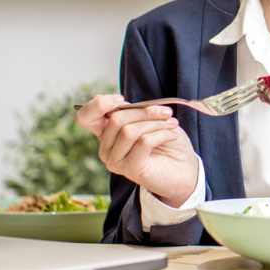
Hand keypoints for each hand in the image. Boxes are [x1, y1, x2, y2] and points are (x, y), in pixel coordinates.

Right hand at [75, 94, 199, 207]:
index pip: (85, 117)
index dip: (99, 104)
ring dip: (156, 123)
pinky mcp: (131, 169)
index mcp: (106, 133)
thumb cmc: (166, 141)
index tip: (123, 100)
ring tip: (172, 124)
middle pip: (115, 119)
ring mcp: (115, 161)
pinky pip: (144, 142)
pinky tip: (172, 135)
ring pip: (129, 130)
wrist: (184, 169)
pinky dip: (162, 133)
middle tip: (167, 112)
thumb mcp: (150, 119)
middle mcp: (106, 148)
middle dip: (145, 111)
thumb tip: (125, 103)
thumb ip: (134, 111)